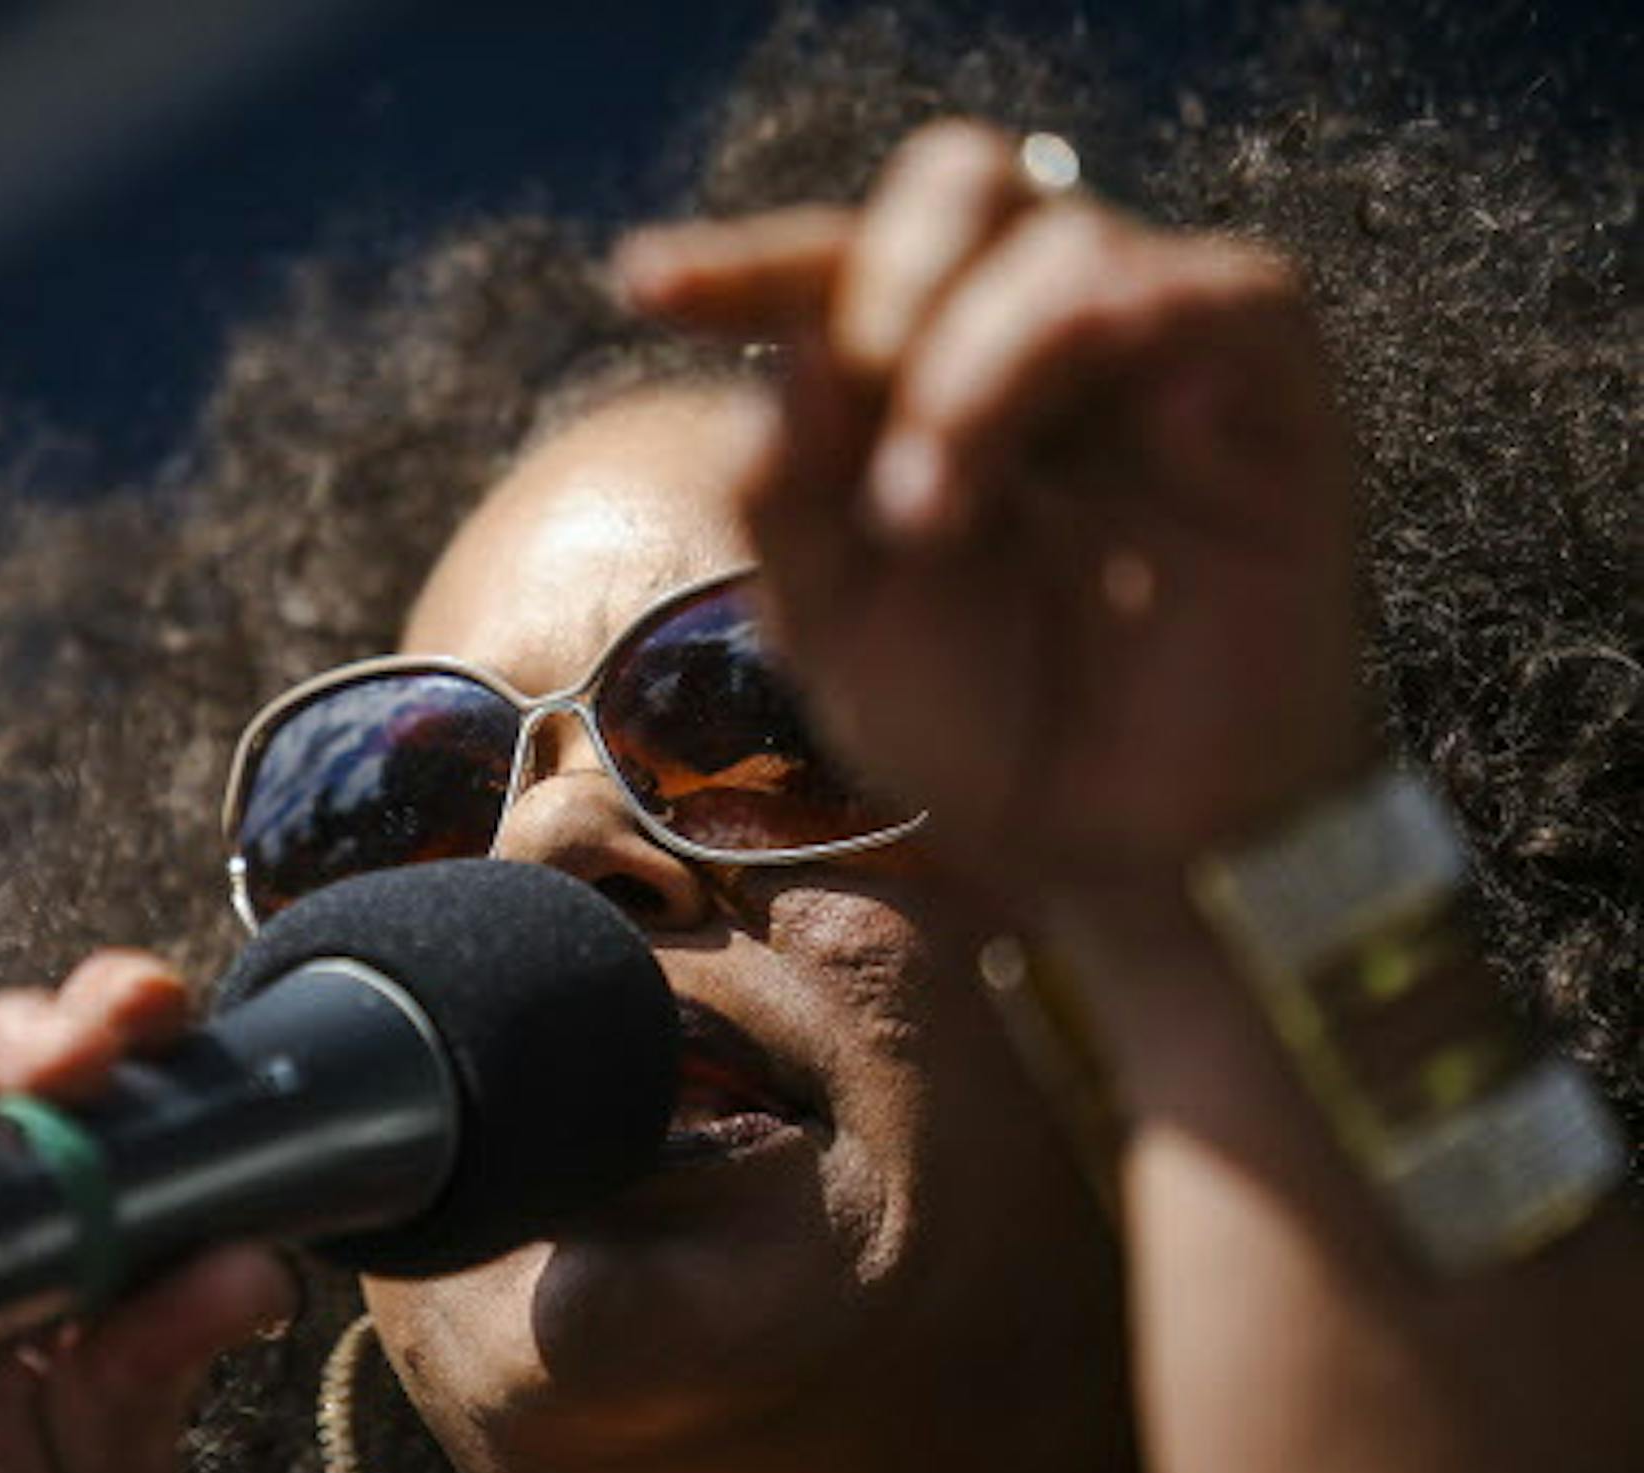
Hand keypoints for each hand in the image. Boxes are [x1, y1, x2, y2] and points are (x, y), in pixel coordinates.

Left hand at [618, 122, 1373, 881]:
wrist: (1121, 852)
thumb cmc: (984, 733)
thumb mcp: (833, 623)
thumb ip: (788, 490)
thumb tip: (789, 351)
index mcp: (937, 379)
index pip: (847, 263)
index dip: (748, 259)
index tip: (642, 287)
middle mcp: (1047, 340)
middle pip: (961, 185)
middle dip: (873, 275)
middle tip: (835, 395)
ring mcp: (1161, 352)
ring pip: (1054, 242)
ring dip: (953, 371)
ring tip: (913, 516)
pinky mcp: (1264, 382)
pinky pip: (1182, 294)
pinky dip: (1063, 356)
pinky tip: (995, 476)